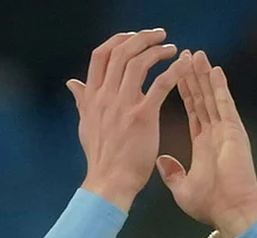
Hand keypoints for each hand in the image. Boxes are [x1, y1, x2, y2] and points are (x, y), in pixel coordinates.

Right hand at [66, 29, 190, 211]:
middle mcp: (105, 96)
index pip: (100, 55)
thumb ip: (82, 101)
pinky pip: (160, 85)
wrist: (109, 182)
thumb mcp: (85, 124)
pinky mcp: (143, 116)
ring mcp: (123, 105)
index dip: (118, 40)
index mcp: (92, 97)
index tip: (133, 37)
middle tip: (159, 36)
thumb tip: (73, 83)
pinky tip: (183, 66)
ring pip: (139, 63)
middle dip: (142, 38)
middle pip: (121, 52)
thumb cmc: (102, 157)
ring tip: (173, 50)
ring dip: (158, 51)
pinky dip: (174, 71)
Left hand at [156, 50, 256, 237]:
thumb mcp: (183, 188)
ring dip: (203, 75)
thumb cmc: (211, 205)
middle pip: (202, 99)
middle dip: (192, 77)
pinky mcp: (234, 131)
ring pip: (212, 96)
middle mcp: (216, 134)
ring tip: (196, 54)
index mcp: (203, 145)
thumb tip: (161, 161)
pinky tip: (213, 69)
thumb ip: (172, 173)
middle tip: (185, 55)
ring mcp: (226, 131)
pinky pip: (224, 104)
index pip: (193, 112)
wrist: (233, 212)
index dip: (184, 93)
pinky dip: (219, 86)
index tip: (176, 75)